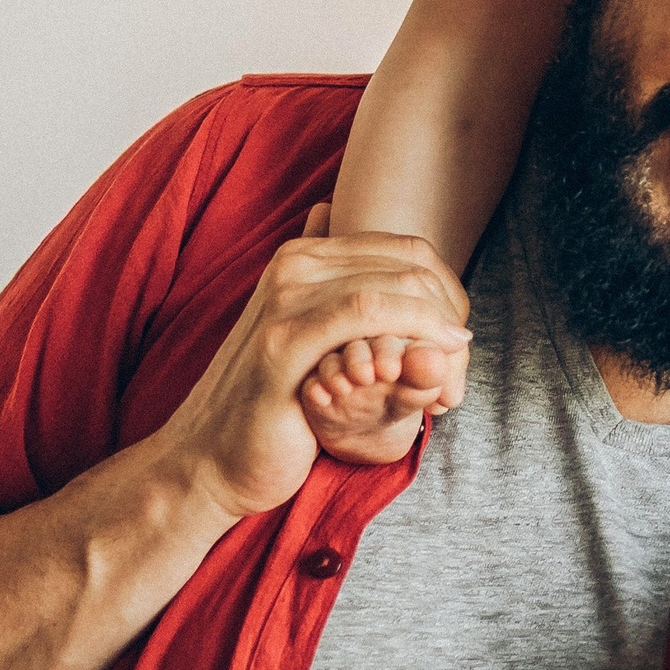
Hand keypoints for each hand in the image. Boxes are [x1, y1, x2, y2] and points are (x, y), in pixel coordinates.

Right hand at [160, 209, 470, 526]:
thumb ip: (320, 282)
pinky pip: (365, 314)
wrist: (209, 458)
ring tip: (448, 373)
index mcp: (303, 257)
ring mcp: (284, 299)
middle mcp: (293, 266)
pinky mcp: (283, 342)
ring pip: (392, 285)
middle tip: (459, 361)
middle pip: (408, 263)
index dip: (449, 290)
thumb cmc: (268, 404)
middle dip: (449, 309)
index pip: (406, 249)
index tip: (458, 338)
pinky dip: (410, 333)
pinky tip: (430, 367)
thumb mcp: (299, 336)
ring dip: (437, 327)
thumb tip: (324, 211)